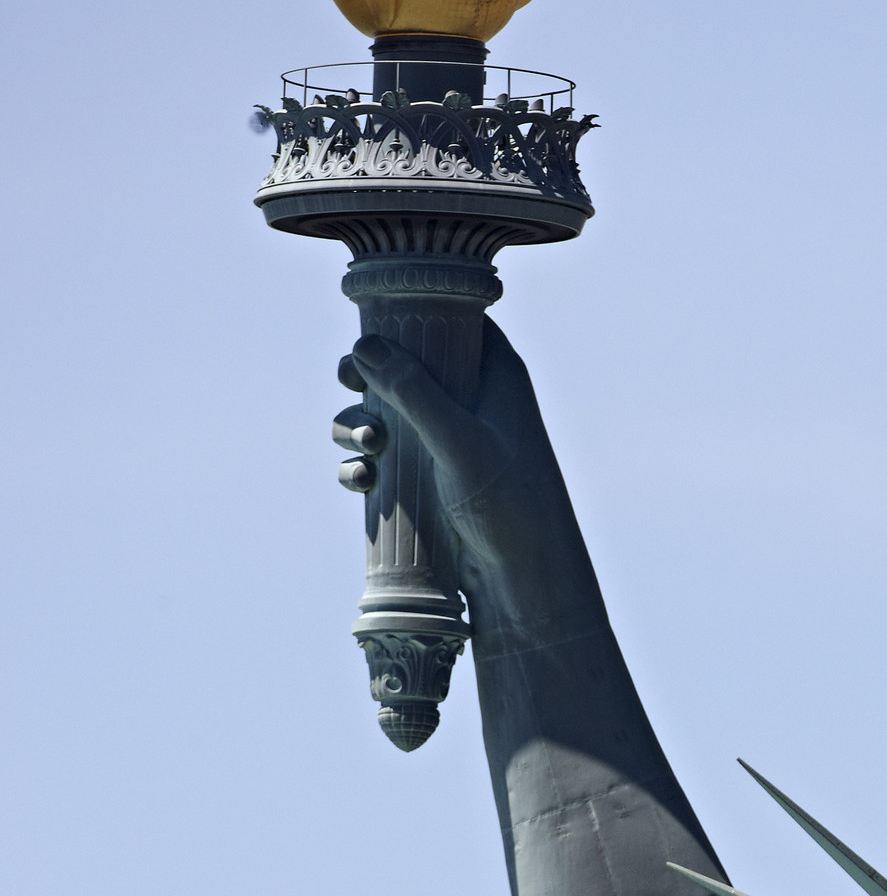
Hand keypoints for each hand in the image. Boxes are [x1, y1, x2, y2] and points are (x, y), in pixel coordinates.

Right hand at [345, 321, 589, 648]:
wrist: (526, 581)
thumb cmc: (510, 505)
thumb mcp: (460, 442)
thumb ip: (414, 393)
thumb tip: (363, 347)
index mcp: (495, 375)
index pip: (452, 319)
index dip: (408, 315)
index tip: (369, 324)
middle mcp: (471, 402)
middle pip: (406, 364)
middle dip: (369, 375)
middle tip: (350, 382)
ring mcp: (447, 443)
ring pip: (385, 414)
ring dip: (359, 424)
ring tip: (366, 447)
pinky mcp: (429, 483)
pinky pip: (383, 461)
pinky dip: (363, 465)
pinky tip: (359, 480)